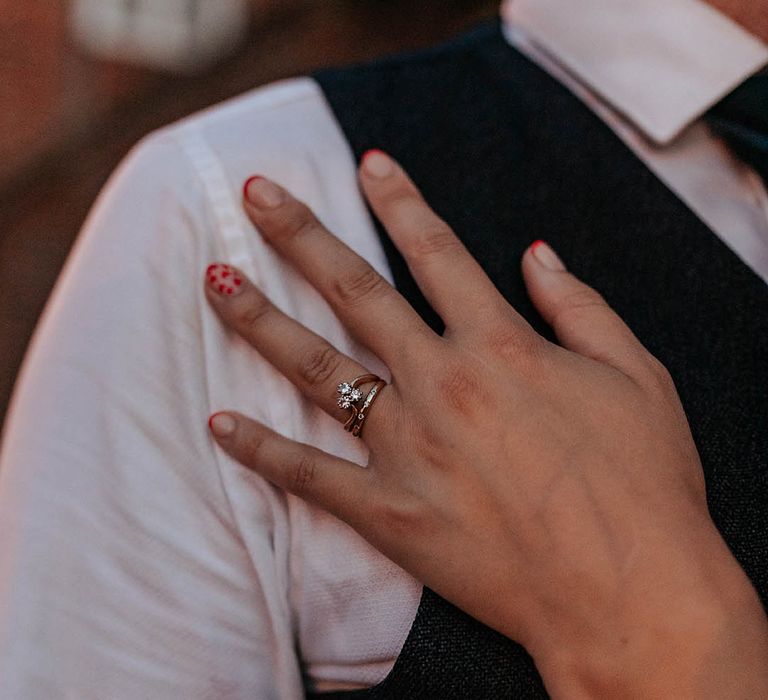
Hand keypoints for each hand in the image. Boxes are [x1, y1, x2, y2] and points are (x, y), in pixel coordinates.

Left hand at [204, 150, 767, 697]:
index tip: (368, 163)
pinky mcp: (390, 512)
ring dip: (261, 322)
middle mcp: (442, 384)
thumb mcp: (636, 376)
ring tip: (214, 283)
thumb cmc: (644, 484)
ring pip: (317, 370)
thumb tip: (538, 254)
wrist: (630, 593)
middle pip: (356, 292)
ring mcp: (408, 448)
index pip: (438, 251)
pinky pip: (310, 475)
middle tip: (255, 195)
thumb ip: (582, 306)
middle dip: (302, 236)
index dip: (401, 201)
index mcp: (501, 346)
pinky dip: (262, 450)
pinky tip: (219, 424)